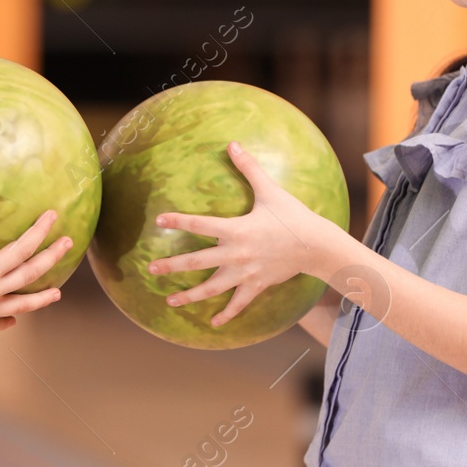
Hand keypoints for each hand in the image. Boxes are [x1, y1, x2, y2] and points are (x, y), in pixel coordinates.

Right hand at [0, 197, 70, 333]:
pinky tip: (14, 320)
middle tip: (68, 243)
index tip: (53, 216)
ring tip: (57, 293)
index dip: (39, 231)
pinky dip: (8, 320)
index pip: (22, 248)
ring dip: (40, 298)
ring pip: (20, 304)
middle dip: (51, 257)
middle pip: (29, 274)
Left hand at [148, 142, 344, 326]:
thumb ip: (249, 168)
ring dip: (189, 295)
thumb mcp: (270, 190)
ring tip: (169, 301)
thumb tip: (233, 143)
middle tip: (150, 269)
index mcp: (236, 229)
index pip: (199, 225)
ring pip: (212, 288)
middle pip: (196, 262)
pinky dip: (226, 314)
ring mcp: (245, 273)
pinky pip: (238, 303)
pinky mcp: (256, 285)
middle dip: (171, 266)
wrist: (316, 245)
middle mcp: (236, 254)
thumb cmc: (292, 215)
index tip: (158, 222)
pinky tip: (213, 323)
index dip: (178, 222)